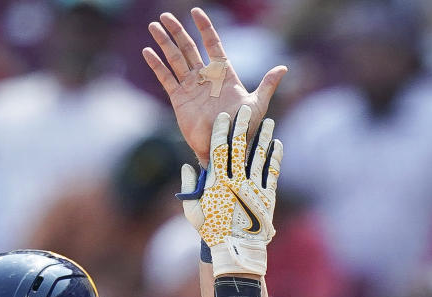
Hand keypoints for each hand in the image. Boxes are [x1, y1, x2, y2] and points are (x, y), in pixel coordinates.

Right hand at [143, 8, 286, 163]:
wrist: (224, 148)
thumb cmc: (242, 129)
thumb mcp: (256, 105)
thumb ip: (267, 85)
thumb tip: (283, 67)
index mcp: (222, 73)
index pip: (213, 44)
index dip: (205, 28)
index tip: (196, 12)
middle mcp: (205, 77)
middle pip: (189, 47)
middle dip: (177, 31)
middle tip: (166, 16)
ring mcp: (191, 87)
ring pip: (175, 59)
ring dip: (164, 43)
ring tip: (153, 26)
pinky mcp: (179, 99)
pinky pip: (166, 79)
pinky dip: (157, 65)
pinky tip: (148, 52)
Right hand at [180, 105, 281, 276]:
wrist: (237, 252)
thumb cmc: (212, 232)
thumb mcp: (192, 212)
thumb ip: (188, 187)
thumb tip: (187, 165)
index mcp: (218, 183)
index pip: (218, 149)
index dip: (221, 131)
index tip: (223, 117)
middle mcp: (236, 181)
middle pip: (240, 146)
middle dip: (242, 126)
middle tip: (245, 109)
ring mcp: (253, 188)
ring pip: (259, 155)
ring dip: (264, 136)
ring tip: (269, 122)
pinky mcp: (267, 197)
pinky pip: (272, 172)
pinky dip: (275, 157)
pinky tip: (277, 144)